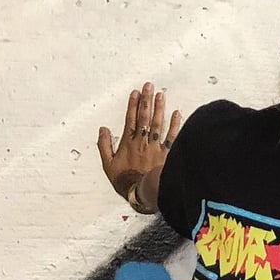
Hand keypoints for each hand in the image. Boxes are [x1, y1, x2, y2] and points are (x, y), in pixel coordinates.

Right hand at [97, 82, 182, 202]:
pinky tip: (177, 114)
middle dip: (146, 100)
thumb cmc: (125, 181)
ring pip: (157, 124)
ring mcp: (155, 147)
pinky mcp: (166, 154)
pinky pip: (171, 137)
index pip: (130, 119)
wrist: (142, 193)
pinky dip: (174, 125)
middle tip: (149, 86)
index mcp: (128, 143)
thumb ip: (104, 146)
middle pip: (144, 117)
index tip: (135, 93)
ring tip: (160, 95)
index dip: (133, 105)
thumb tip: (102, 129)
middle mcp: (142, 142)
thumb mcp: (107, 165)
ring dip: (159, 108)